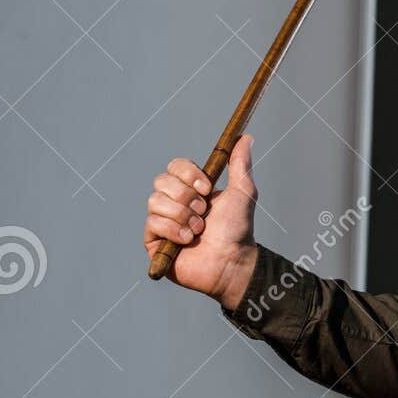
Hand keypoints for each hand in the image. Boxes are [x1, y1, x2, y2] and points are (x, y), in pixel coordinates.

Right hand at [143, 133, 258, 306]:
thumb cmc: (238, 229)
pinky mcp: (153, 241)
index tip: (207, 188)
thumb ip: (240, 164)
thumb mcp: (243, 192)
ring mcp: (162, 221)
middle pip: (161, 181)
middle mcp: (174, 202)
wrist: (232, 260)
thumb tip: (245, 137)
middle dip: (186, 197)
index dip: (188, 174)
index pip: (175, 166)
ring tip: (199, 229)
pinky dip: (174, 230)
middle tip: (204, 211)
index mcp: (191, 189)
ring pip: (155, 202)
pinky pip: (152, 223)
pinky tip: (187, 240)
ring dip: (183, 215)